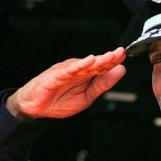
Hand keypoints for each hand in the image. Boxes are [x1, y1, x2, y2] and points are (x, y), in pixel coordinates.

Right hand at [6, 48, 126, 118]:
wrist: (35, 108)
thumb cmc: (59, 101)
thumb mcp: (86, 97)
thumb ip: (102, 84)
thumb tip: (120, 70)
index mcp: (86, 75)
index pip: (102, 67)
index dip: (114, 61)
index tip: (125, 56)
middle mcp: (77, 70)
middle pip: (95, 63)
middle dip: (108, 58)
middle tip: (121, 52)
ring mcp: (65, 71)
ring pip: (84, 64)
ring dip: (97, 60)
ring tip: (109, 56)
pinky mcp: (54, 76)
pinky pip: (68, 70)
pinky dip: (78, 65)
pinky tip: (88, 61)